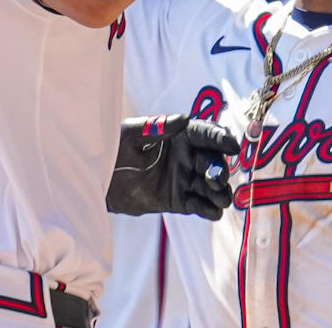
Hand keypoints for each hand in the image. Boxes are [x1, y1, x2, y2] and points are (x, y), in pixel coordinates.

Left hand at [107, 114, 240, 219]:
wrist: (99, 182)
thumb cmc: (114, 149)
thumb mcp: (131, 134)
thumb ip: (157, 127)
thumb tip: (184, 118)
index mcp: (180, 136)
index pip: (205, 135)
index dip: (220, 138)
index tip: (232, 145)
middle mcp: (187, 157)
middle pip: (212, 162)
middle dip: (219, 170)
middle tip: (218, 178)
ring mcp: (184, 179)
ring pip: (210, 186)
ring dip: (219, 192)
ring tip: (222, 198)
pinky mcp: (179, 201)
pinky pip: (198, 205)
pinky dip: (208, 209)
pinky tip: (213, 212)